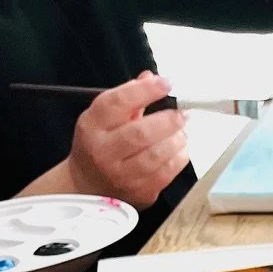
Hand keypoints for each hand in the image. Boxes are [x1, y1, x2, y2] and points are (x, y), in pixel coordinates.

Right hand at [64, 73, 188, 208]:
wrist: (88, 185)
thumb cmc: (99, 144)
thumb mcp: (103, 117)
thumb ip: (127, 97)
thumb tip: (151, 79)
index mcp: (92, 126)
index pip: (118, 103)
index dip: (145, 91)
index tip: (166, 83)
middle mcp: (103, 152)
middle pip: (140, 133)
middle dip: (167, 120)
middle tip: (182, 113)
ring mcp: (121, 176)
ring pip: (155, 156)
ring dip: (176, 140)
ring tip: (183, 130)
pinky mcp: (139, 192)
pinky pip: (165, 174)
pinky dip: (179, 158)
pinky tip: (181, 148)